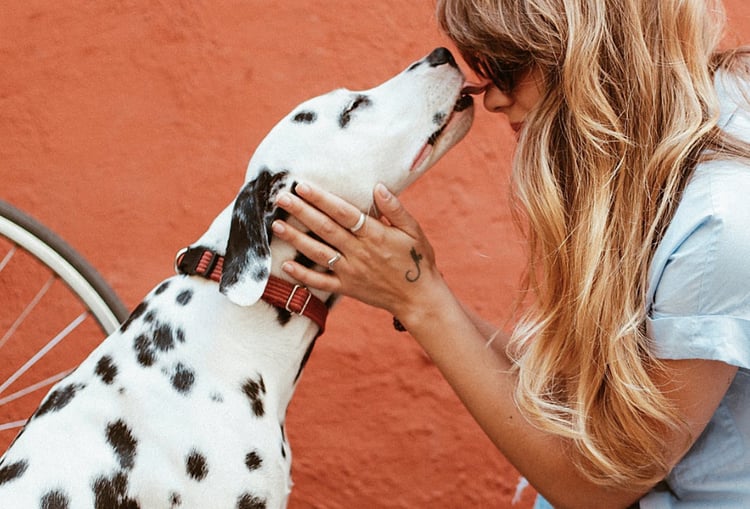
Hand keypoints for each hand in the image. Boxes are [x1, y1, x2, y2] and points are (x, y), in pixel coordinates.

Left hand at [272, 182, 441, 319]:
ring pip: (318, 252)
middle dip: (301, 211)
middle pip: (325, 228)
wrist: (419, 298)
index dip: (321, 199)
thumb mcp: (413, 230)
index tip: (303, 186)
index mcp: (375, 234)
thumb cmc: (418, 260)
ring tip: (276, 225)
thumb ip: (395, 209)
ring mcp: (351, 271)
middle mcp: (359, 252)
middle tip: (281, 197)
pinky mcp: (347, 288)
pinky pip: (321, 282)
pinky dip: (303, 275)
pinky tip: (286, 265)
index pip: (343, 212)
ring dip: (296, 238)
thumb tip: (378, 186)